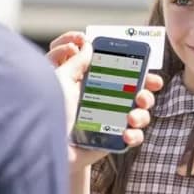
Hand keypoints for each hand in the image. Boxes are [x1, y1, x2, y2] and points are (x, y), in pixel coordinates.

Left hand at [48, 31, 163, 170]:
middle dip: (145, 93)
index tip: (149, 71)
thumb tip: (88, 44)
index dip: (139, 72)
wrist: (44, 148)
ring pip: (139, 114)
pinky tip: (126, 133)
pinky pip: (133, 137)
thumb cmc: (49, 112)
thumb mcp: (61, 80)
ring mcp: (110, 122)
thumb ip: (76, 61)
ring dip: (142, 114)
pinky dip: (135, 134)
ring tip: (131, 116)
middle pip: (136, 94)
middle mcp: (104, 103)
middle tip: (143, 95)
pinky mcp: (111, 142)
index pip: (122, 75)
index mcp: (93, 86)